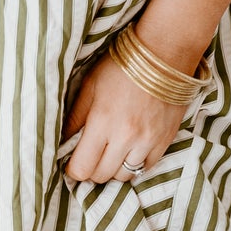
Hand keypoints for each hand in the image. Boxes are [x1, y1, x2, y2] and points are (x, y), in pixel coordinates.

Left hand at [60, 49, 188, 184]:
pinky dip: (135, 164)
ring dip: (113, 168)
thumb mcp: (90, 85)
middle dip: (91, 169)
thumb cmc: (121, 66)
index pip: (82, 167)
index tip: (72, 161)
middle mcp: (126, 137)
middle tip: (90, 155)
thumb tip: (64, 142)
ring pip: (124, 176)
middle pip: (102, 176)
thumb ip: (75, 117)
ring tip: (110, 151)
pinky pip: (146, 168)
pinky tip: (129, 149)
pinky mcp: (166, 140)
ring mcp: (148, 141)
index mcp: (102, 121)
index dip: (73, 168)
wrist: (164, 54)